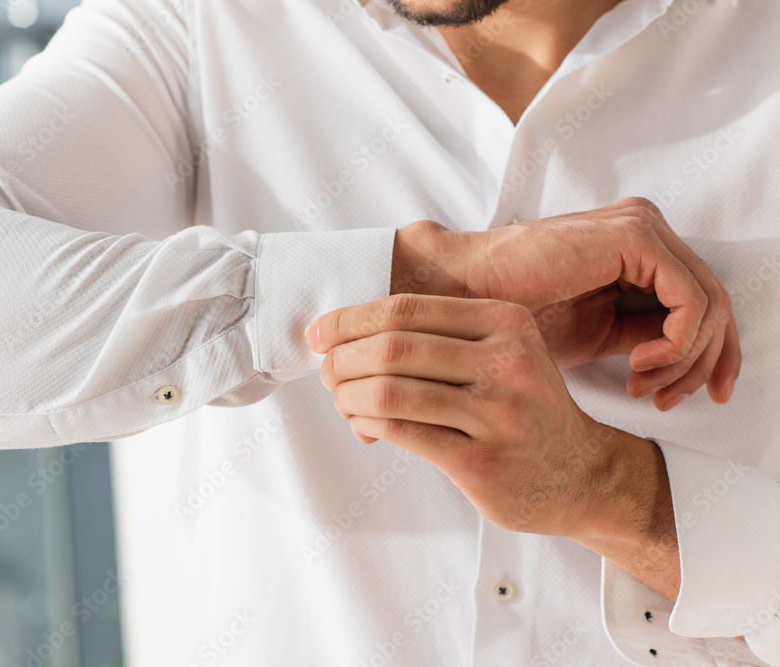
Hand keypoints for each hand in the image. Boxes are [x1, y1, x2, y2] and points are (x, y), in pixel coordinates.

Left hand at [307, 293, 664, 541]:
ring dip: (348, 395)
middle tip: (326, 372)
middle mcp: (507, 362)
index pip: (406, 309)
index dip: (350, 319)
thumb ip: (438, 335)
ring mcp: (498, 414)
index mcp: (506, 321)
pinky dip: (365, 425)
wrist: (580, 473)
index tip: (320, 334)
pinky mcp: (482, 461)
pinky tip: (362, 425)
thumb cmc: (522, 407)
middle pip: (392, 347)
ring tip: (341, 400)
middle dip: (342, 360)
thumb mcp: (502, 351)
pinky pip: (400, 433)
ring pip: (389, 392)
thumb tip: (344, 334)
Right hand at [390, 197, 739, 409]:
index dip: (706, 357)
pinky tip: (638, 363)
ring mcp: (641, 228)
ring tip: (644, 386)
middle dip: (704, 364)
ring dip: (684, 361)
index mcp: (636, 250)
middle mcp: (645, 230)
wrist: (464, 295)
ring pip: (710, 304)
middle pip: (715, 304)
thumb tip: (681, 364)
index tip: (680, 398)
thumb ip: (642, 336)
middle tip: (670, 401)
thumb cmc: (515, 315)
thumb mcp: (596, 333)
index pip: (701, 303)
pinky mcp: (634, 238)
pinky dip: (676, 344)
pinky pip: (690, 300)